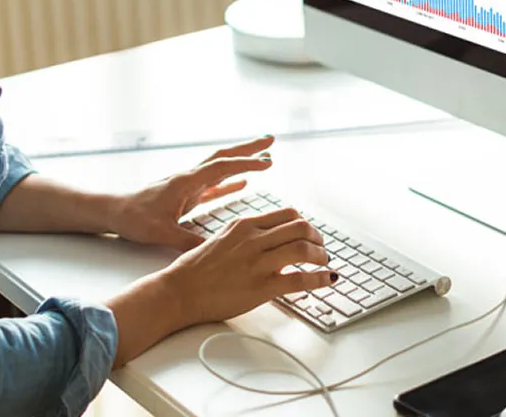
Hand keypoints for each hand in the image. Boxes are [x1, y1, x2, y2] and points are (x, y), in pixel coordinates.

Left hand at [110, 136, 275, 251]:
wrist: (113, 212)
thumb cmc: (134, 218)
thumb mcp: (161, 233)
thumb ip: (188, 241)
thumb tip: (214, 249)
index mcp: (186, 182)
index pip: (221, 167)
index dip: (246, 163)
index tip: (268, 160)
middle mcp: (189, 178)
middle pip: (224, 157)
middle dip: (248, 149)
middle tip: (271, 140)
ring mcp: (187, 185)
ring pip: (220, 168)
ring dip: (242, 162)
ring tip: (264, 158)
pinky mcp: (185, 195)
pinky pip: (213, 185)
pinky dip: (230, 182)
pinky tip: (243, 185)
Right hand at [164, 207, 335, 326]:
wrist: (180, 290)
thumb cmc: (196, 267)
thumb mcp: (222, 238)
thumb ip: (246, 235)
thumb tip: (268, 239)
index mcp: (244, 224)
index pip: (287, 214)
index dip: (305, 223)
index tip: (310, 233)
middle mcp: (254, 238)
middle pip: (301, 227)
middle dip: (317, 237)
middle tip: (321, 247)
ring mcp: (258, 262)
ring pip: (304, 248)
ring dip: (321, 255)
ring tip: (324, 263)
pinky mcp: (261, 286)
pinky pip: (300, 280)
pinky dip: (319, 279)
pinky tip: (326, 280)